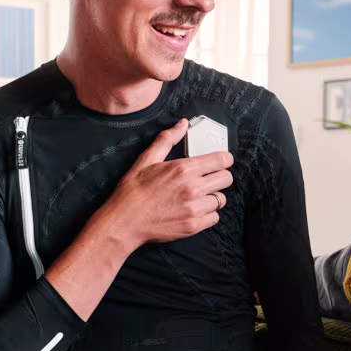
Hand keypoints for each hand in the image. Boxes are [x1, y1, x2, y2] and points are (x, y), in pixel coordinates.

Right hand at [92, 120, 233, 249]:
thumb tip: (182, 124)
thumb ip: (167, 139)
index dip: (224, 159)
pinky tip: (195, 210)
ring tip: (199, 197)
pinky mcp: (193, 226)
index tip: (221, 162)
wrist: (124, 221)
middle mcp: (192, 188)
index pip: (221, 160)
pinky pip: (214, 218)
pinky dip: (208, 214)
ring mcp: (194, 209)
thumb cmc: (133, 191)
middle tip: (209, 179)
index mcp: (183, 169)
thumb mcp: (146, 159)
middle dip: (220, 177)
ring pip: (221, 199)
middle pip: (226, 179)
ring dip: (213, 197)